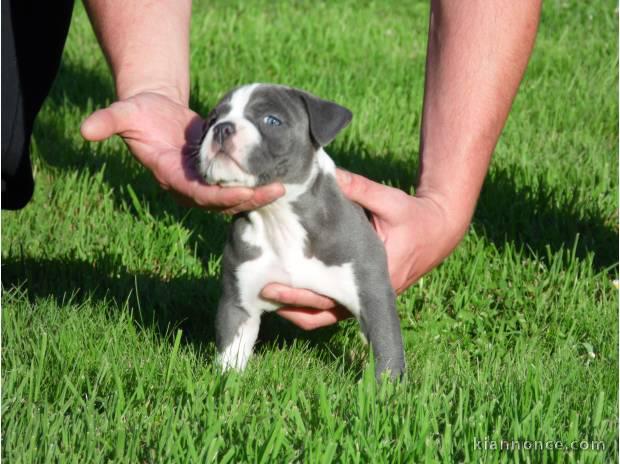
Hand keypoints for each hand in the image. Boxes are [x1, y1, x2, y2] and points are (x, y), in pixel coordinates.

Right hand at [80, 90, 283, 212]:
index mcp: (171, 177)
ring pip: (232, 197)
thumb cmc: (140, 112)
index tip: (246, 194)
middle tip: (278, 191)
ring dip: (257, 193)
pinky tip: (277, 177)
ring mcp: (202, 181)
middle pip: (222, 201)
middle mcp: (188, 185)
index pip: (199, 195)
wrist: (154, 110)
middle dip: (249, 198)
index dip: (222, 197)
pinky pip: (237, 185)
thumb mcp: (124, 113)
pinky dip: (255, 183)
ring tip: (284, 185)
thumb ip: (108, 121)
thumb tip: (84, 130)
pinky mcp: (215, 173)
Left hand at [268, 169, 461, 329]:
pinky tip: (287, 284)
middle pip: (323, 313)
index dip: (301, 296)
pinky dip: (310, 300)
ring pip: (326, 314)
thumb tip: (327, 173)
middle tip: (261, 290)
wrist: (438, 228)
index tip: (274, 286)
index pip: (332, 297)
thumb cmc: (413, 215)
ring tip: (267, 290)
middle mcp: (370, 292)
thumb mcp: (389, 200)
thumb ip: (359, 188)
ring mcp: (365, 294)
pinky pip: (332, 304)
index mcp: (377, 276)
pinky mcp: (361, 289)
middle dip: (291, 306)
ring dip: (298, 307)